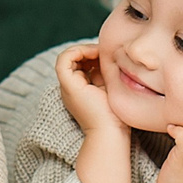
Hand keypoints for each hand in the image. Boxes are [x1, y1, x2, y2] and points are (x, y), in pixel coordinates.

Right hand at [57, 44, 134, 182]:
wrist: (110, 134)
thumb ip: (110, 77)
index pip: (81, 63)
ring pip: (67, 57)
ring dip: (83, 49)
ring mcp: (68, 87)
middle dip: (88, 50)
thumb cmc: (117, 117)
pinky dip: (77, 51)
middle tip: (104, 50)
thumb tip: (119, 58)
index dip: (92, 54)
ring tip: (99, 51)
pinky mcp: (69, 85)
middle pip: (74, 59)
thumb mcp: (113, 90)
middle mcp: (71, 88)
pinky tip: (94, 53)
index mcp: (81, 90)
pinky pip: (64, 60)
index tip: (108, 54)